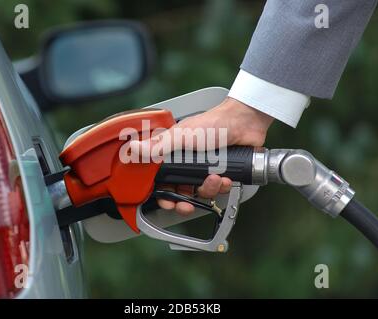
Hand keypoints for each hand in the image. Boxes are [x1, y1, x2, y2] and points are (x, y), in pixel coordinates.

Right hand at [130, 97, 273, 214]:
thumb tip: (133, 149)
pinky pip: (219, 189)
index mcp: (174, 154)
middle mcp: (188, 163)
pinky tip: (225, 178)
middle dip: (185, 199)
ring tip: (214, 178)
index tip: (166, 202)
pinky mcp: (221, 172)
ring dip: (207, 189)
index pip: (162, 180)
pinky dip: (222, 186)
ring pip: (201, 192)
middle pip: (181, 191)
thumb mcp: (181, 135)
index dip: (163, 194)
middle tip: (187, 204)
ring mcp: (205, 168)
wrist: (244, 121)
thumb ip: (157, 146)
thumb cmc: (213, 122)